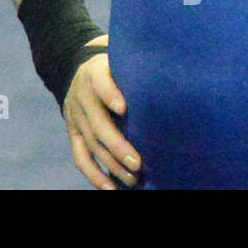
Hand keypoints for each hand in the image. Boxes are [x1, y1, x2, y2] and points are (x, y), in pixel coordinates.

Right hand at [63, 39, 140, 188]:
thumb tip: (173, 77)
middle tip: (138, 163)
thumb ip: (136, 68)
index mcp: (95, 74)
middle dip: (117, 145)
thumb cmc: (114, 67)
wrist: (79, 69)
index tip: (124, 108)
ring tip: (133, 180)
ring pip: (91, 144)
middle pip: (97, 123)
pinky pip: (80, 157)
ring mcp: (75, 116)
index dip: (110, 95)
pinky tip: (110, 188)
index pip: (101, 83)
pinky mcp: (73, 132)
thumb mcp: (120, 59)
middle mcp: (82, 96)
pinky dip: (94, 175)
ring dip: (111, 164)